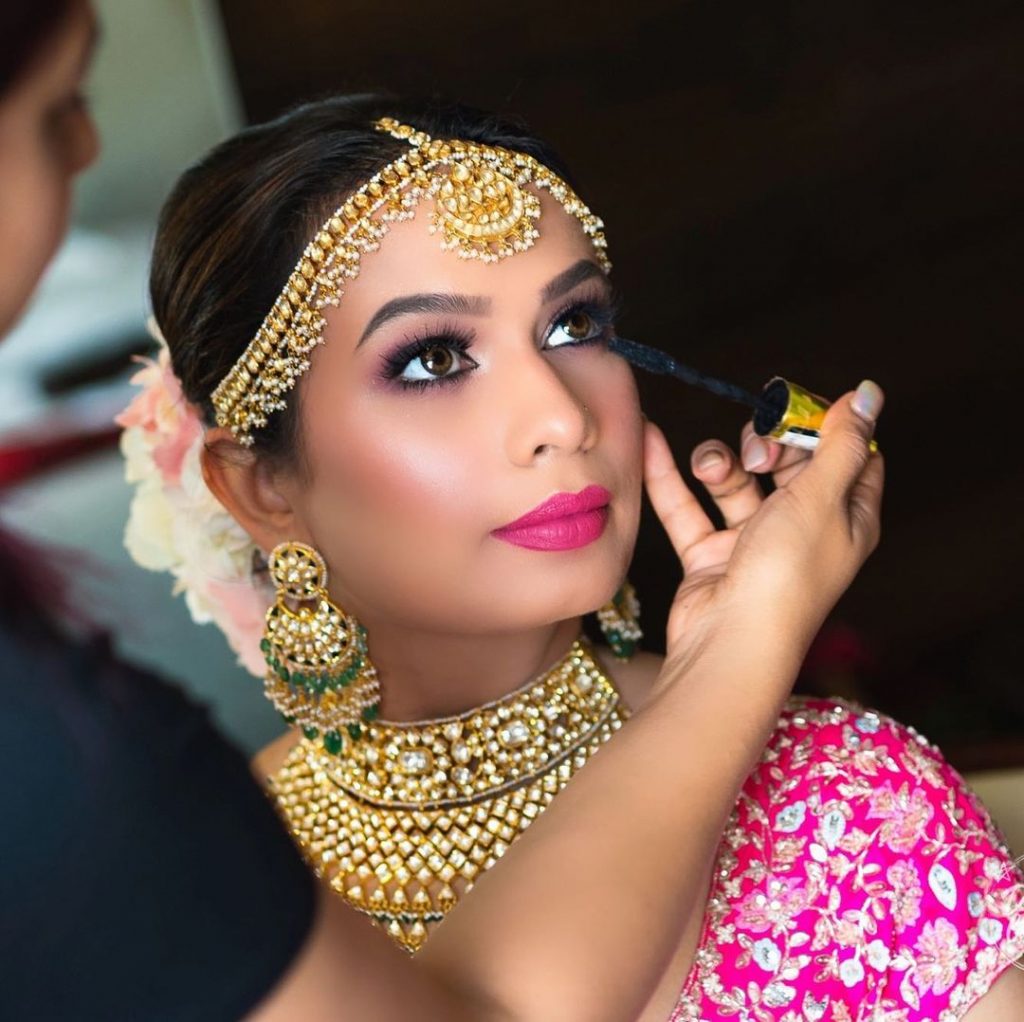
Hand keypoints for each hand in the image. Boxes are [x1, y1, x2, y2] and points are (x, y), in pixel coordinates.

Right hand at [644, 381, 883, 665]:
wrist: (728, 642)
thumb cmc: (786, 575)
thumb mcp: (821, 497)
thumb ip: (841, 442)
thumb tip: (870, 392)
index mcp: (847, 518)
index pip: (850, 458)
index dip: (829, 426)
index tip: (799, 405)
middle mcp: (803, 529)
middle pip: (789, 465)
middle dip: (767, 443)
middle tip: (757, 447)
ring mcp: (754, 543)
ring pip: (737, 483)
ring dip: (721, 464)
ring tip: (712, 468)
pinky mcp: (709, 555)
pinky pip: (688, 506)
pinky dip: (669, 476)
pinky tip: (650, 439)